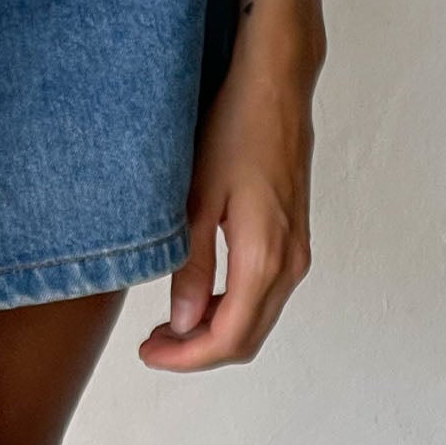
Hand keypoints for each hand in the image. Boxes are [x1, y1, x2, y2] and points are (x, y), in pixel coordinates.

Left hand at [139, 43, 318, 370]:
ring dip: (215, 330)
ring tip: (168, 322)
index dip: (185, 357)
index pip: (228, 338)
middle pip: (247, 339)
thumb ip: (191, 265)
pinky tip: (198, 291)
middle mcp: (290, 264)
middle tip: (151, 343)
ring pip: (257, 319)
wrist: (276, 87)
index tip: (147, 353)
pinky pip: (265, 294)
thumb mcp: (198, 197)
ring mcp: (298, 252)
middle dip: (198, 351)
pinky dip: (232, 307)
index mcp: (265, 258)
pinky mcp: (295, 239)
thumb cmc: (234, 130)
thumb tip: (181, 322)